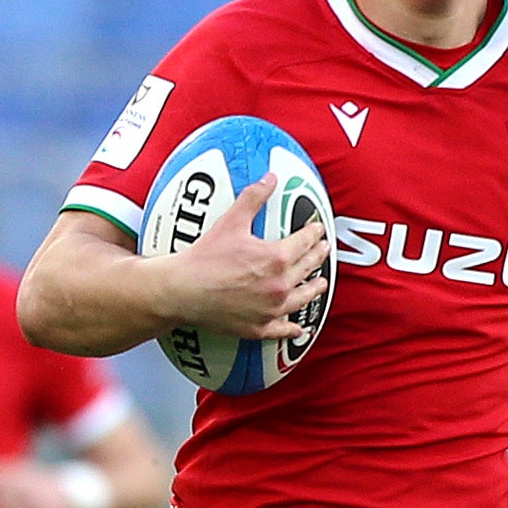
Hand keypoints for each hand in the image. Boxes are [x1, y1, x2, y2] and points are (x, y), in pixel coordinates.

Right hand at [159, 178, 329, 341]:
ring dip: (314, 290)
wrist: (183, 290)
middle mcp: (280, 286)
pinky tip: (298, 328)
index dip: (314, 234)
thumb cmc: (205, 258)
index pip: (305, 242)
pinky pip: (282, 329)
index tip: (318, 231)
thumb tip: (270, 178)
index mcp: (277, 258)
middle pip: (308, 268)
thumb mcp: (231, 221)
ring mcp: (271, 309)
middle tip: (324, 251)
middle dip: (318, 257)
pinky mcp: (259, 328)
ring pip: (302, 299)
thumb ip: (254, 197)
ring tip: (320, 285)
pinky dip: (292, 329)